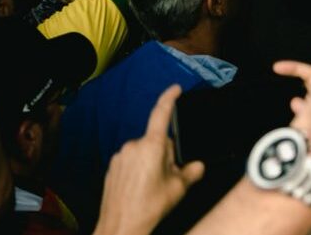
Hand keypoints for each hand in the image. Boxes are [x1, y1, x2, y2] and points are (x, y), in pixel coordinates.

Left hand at [95, 85, 204, 234]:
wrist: (120, 226)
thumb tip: (197, 165)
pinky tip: (140, 188)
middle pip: (156, 141)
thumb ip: (192, 171)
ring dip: (150, 163)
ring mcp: (120, 157)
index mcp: (151, 147)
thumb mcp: (179, 188)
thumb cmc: (148, 208)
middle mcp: (133, 147)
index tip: (175, 89)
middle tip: (167, 176)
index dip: (169, 98)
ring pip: (143, 152)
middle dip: (165, 154)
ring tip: (151, 186)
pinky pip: (131, 161)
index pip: (161, 114)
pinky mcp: (112, 167)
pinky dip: (138, 170)